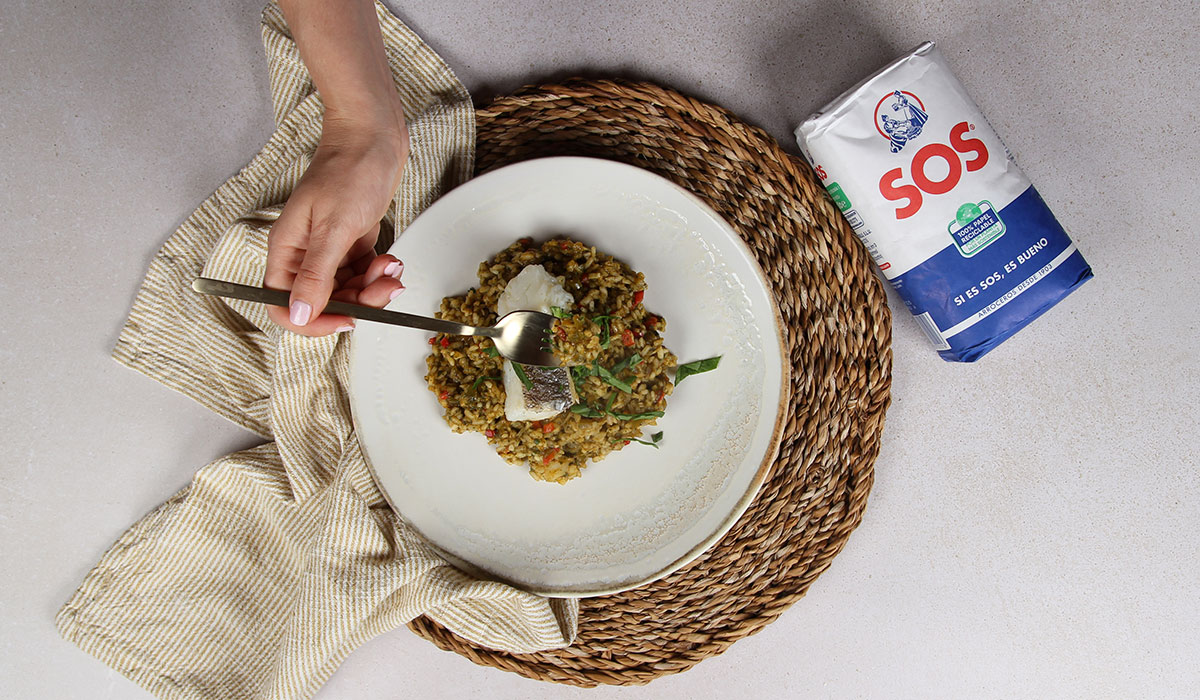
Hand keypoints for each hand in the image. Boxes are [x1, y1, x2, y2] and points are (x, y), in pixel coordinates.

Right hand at [265, 115, 409, 335]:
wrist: (372, 137)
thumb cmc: (349, 170)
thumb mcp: (334, 227)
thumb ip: (316, 274)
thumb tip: (298, 313)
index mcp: (286, 249)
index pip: (284, 304)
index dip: (312, 321)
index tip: (345, 320)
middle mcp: (303, 252)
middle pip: (323, 301)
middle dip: (357, 301)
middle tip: (384, 289)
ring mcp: (327, 248)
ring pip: (347, 290)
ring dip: (373, 287)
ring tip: (390, 267)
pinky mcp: (349, 242)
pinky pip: (361, 274)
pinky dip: (378, 273)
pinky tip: (390, 260)